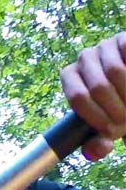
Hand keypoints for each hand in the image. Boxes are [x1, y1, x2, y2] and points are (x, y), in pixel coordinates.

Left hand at [62, 32, 125, 161]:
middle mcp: (84, 57)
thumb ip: (97, 143)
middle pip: (97, 86)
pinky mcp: (124, 39)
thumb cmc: (117, 109)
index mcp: (70, 76)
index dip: (96, 117)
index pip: (77, 98)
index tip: (112, 131)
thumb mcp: (107, 128)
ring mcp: (106, 45)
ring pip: (116, 71)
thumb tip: (94, 151)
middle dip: (116, 109)